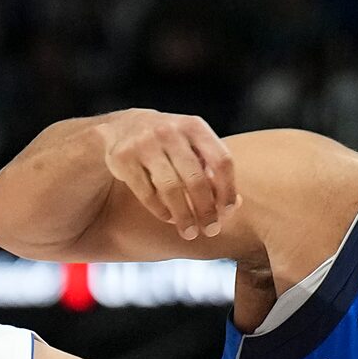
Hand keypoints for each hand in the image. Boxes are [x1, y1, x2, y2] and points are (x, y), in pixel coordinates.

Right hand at [99, 109, 238, 240]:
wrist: (124, 127)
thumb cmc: (168, 143)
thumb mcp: (192, 144)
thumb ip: (211, 168)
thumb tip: (234, 204)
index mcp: (194, 126)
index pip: (221, 160)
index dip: (227, 189)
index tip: (226, 211)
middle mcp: (170, 131)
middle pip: (196, 179)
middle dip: (205, 210)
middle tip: (210, 230)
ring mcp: (145, 144)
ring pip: (171, 189)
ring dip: (183, 216)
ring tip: (189, 232)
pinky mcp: (124, 158)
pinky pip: (147, 194)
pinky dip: (161, 210)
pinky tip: (168, 217)